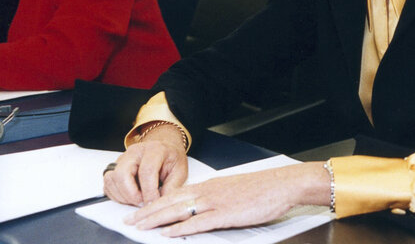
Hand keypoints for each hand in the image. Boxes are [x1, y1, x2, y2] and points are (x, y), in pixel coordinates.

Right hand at [103, 126, 187, 206]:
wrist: (164, 149)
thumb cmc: (171, 159)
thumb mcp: (180, 171)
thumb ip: (172, 187)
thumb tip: (160, 204)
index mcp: (154, 150)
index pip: (146, 171)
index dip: (149, 191)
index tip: (152, 203)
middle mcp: (134, 152)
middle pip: (122, 174)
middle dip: (131, 195)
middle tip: (142, 203)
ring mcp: (122, 159)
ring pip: (111, 180)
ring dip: (123, 196)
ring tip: (138, 200)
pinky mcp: (114, 168)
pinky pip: (107, 185)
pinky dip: (116, 195)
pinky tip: (130, 197)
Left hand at [124, 162, 328, 237]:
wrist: (283, 184)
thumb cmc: (264, 189)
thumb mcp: (235, 191)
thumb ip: (217, 199)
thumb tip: (202, 210)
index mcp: (211, 185)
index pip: (175, 193)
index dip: (155, 202)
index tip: (139, 209)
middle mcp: (209, 192)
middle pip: (170, 201)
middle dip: (147, 212)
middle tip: (128, 220)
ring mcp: (216, 203)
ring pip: (177, 211)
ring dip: (155, 219)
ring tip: (138, 227)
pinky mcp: (225, 215)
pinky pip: (196, 223)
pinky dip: (179, 229)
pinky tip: (166, 234)